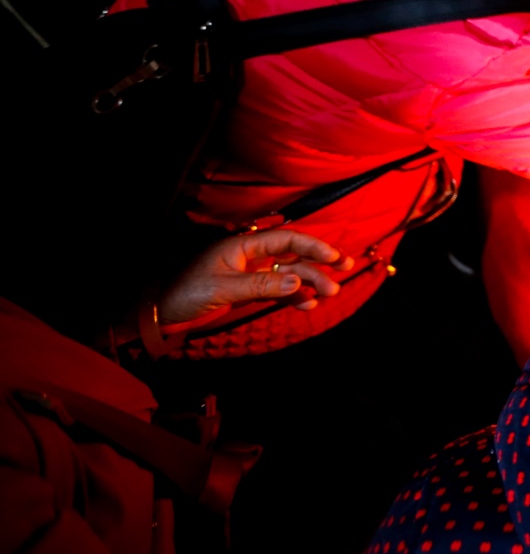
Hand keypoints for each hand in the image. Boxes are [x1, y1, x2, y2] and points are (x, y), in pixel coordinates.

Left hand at [159, 230, 353, 323]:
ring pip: (288, 273)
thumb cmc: (186, 293)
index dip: (313, 246)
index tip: (334, 256)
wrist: (161, 314)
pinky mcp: (247, 290)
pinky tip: (306, 303)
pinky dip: (293, 295)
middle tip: (345, 267)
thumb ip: (262, 284)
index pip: (286, 240)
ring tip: (329, 293)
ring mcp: (249, 273)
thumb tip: (298, 280)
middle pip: (292, 254)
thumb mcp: (223, 288)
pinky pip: (277, 289)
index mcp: (242, 245)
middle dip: (319, 262)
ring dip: (310, 281)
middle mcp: (250, 256)